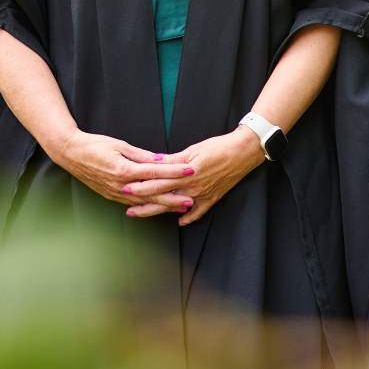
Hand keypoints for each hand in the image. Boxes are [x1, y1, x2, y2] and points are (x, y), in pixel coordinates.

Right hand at [47, 130, 197, 213]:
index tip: (190, 170)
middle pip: (153, 193)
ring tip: (180, 208)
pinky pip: (133, 204)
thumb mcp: (120, 145)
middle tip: (192, 200)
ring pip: (144, 202)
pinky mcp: (111, 195)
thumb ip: (142, 155)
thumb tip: (162, 159)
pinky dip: (147, 207)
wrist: (71, 154)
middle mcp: (121, 185)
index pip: (155, 171)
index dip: (174, 171)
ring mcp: (115, 193)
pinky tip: (158, 209)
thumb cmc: (95, 145)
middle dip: (173, 197)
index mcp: (124, 169)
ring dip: (163, 206)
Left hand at [122, 128, 265, 224]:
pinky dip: (188, 217)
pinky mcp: (212, 198)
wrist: (243, 152)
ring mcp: (201, 195)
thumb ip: (173, 160)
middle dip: (143, 204)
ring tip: (144, 215)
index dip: (140, 186)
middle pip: (162, 198)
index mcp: (184, 174)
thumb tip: (154, 162)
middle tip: (127, 209)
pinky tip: (179, 222)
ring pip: (175, 207)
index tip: (125, 189)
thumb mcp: (193, 150)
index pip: (157, 182)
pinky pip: (198, 212)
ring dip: (159, 212)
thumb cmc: (218, 147)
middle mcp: (191, 187)